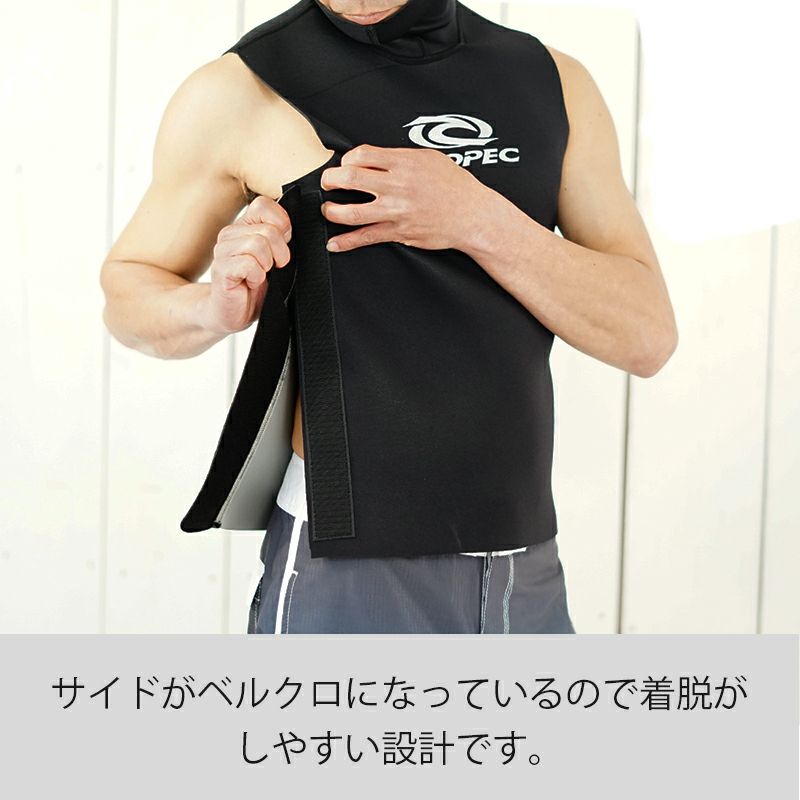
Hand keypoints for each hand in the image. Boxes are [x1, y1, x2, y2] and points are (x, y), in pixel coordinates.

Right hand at [201, 195, 291, 334]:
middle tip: (273, 268)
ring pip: (258, 244)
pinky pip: (249, 264)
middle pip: (268, 229)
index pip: (264, 204)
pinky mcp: (221, 268)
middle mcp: (231, 233)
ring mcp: (223, 250)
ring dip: (267, 265)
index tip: (282, 246)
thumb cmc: (255, 287)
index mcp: (245, 226)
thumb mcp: (276, 259)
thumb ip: (282, 239)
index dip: (282, 225)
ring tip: (260, 276)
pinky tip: (250, 283)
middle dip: (280, 252)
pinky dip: (257, 277)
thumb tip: (294, 227)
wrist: (233, 313)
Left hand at [320, 144, 489, 252]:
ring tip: (328, 210)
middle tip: (328, 184)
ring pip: (352, 211)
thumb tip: (377, 158)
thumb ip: (402, 157)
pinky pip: (367, 237)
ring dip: (332, 211)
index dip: (346, 159)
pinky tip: (334, 244)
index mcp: (404, 163)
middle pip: (350, 178)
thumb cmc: (455, 186)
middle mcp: (397, 186)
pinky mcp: (399, 231)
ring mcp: (396, 210)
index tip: (345, 165)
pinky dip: (347, 242)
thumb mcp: (430, 159)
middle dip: (331, 180)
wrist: (473, 215)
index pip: (361, 155)